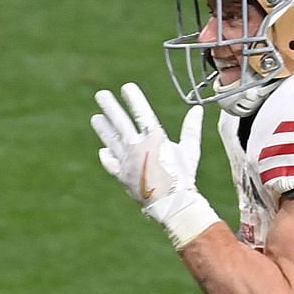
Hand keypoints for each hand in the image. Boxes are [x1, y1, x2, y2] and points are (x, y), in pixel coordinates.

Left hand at [91, 84, 219, 249]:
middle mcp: (138, 147)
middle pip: (120, 122)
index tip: (126, 87)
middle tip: (101, 95)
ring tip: (96, 118)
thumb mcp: (190, 151)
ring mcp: (127, 162)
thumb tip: (197, 110)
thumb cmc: (184, 178)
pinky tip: (103, 150)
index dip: (133, 99)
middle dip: (110, 106)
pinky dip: (106, 156)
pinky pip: (111, 163)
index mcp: (155, 139)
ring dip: (103, 127)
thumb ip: (191, 129)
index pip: (141, 113)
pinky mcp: (122, 176)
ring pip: (111, 139)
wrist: (173, 205)